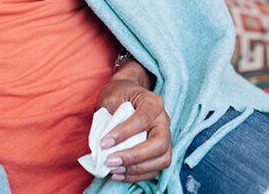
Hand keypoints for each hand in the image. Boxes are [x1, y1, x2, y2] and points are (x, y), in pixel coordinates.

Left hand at [96, 60, 170, 182]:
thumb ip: (109, 117)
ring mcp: (165, 136)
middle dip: (134, 157)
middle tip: (110, 161)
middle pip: (159, 144)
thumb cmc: (119, 94)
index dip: (123, 134)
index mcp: (153, 103)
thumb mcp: (111, 97)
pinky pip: (156, 169)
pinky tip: (118, 173)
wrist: (129, 93)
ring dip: (136, 169)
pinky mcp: (161, 150)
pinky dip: (137, 175)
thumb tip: (104, 145)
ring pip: (162, 160)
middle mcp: (164, 120)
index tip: (103, 143)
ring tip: (113, 169)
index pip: (142, 120)